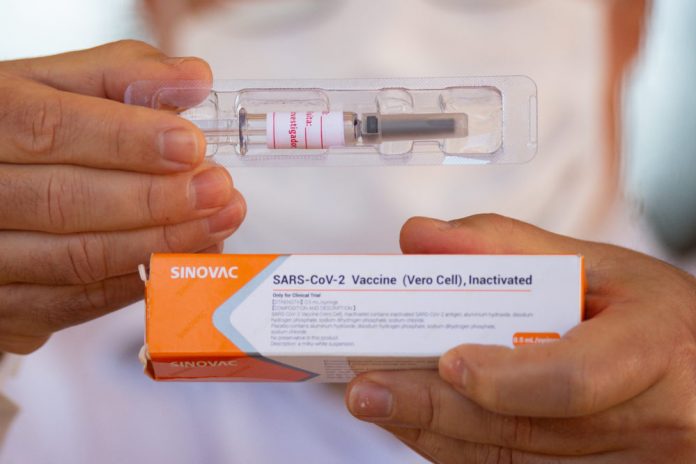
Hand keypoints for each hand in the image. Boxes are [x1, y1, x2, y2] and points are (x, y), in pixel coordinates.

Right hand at [0, 41, 244, 353]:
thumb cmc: (25, 133)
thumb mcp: (55, 87)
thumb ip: (122, 75)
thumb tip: (194, 78)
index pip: (48, 128)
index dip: (125, 140)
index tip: (191, 146)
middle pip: (65, 201)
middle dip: (155, 199)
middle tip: (218, 190)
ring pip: (78, 258)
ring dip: (160, 243)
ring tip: (218, 222)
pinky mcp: (8, 306)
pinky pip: (79, 302)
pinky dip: (141, 280)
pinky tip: (188, 255)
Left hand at [346, 214, 695, 462]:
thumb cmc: (659, 316)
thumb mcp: (604, 265)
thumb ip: (508, 246)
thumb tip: (422, 238)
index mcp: (651, 351)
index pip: (574, 379)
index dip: (507, 377)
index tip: (448, 360)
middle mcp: (645, 423)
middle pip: (524, 429)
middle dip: (434, 410)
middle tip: (368, 391)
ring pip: (511, 461)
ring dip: (435, 433)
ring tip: (379, 404)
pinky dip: (461, 449)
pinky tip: (420, 424)